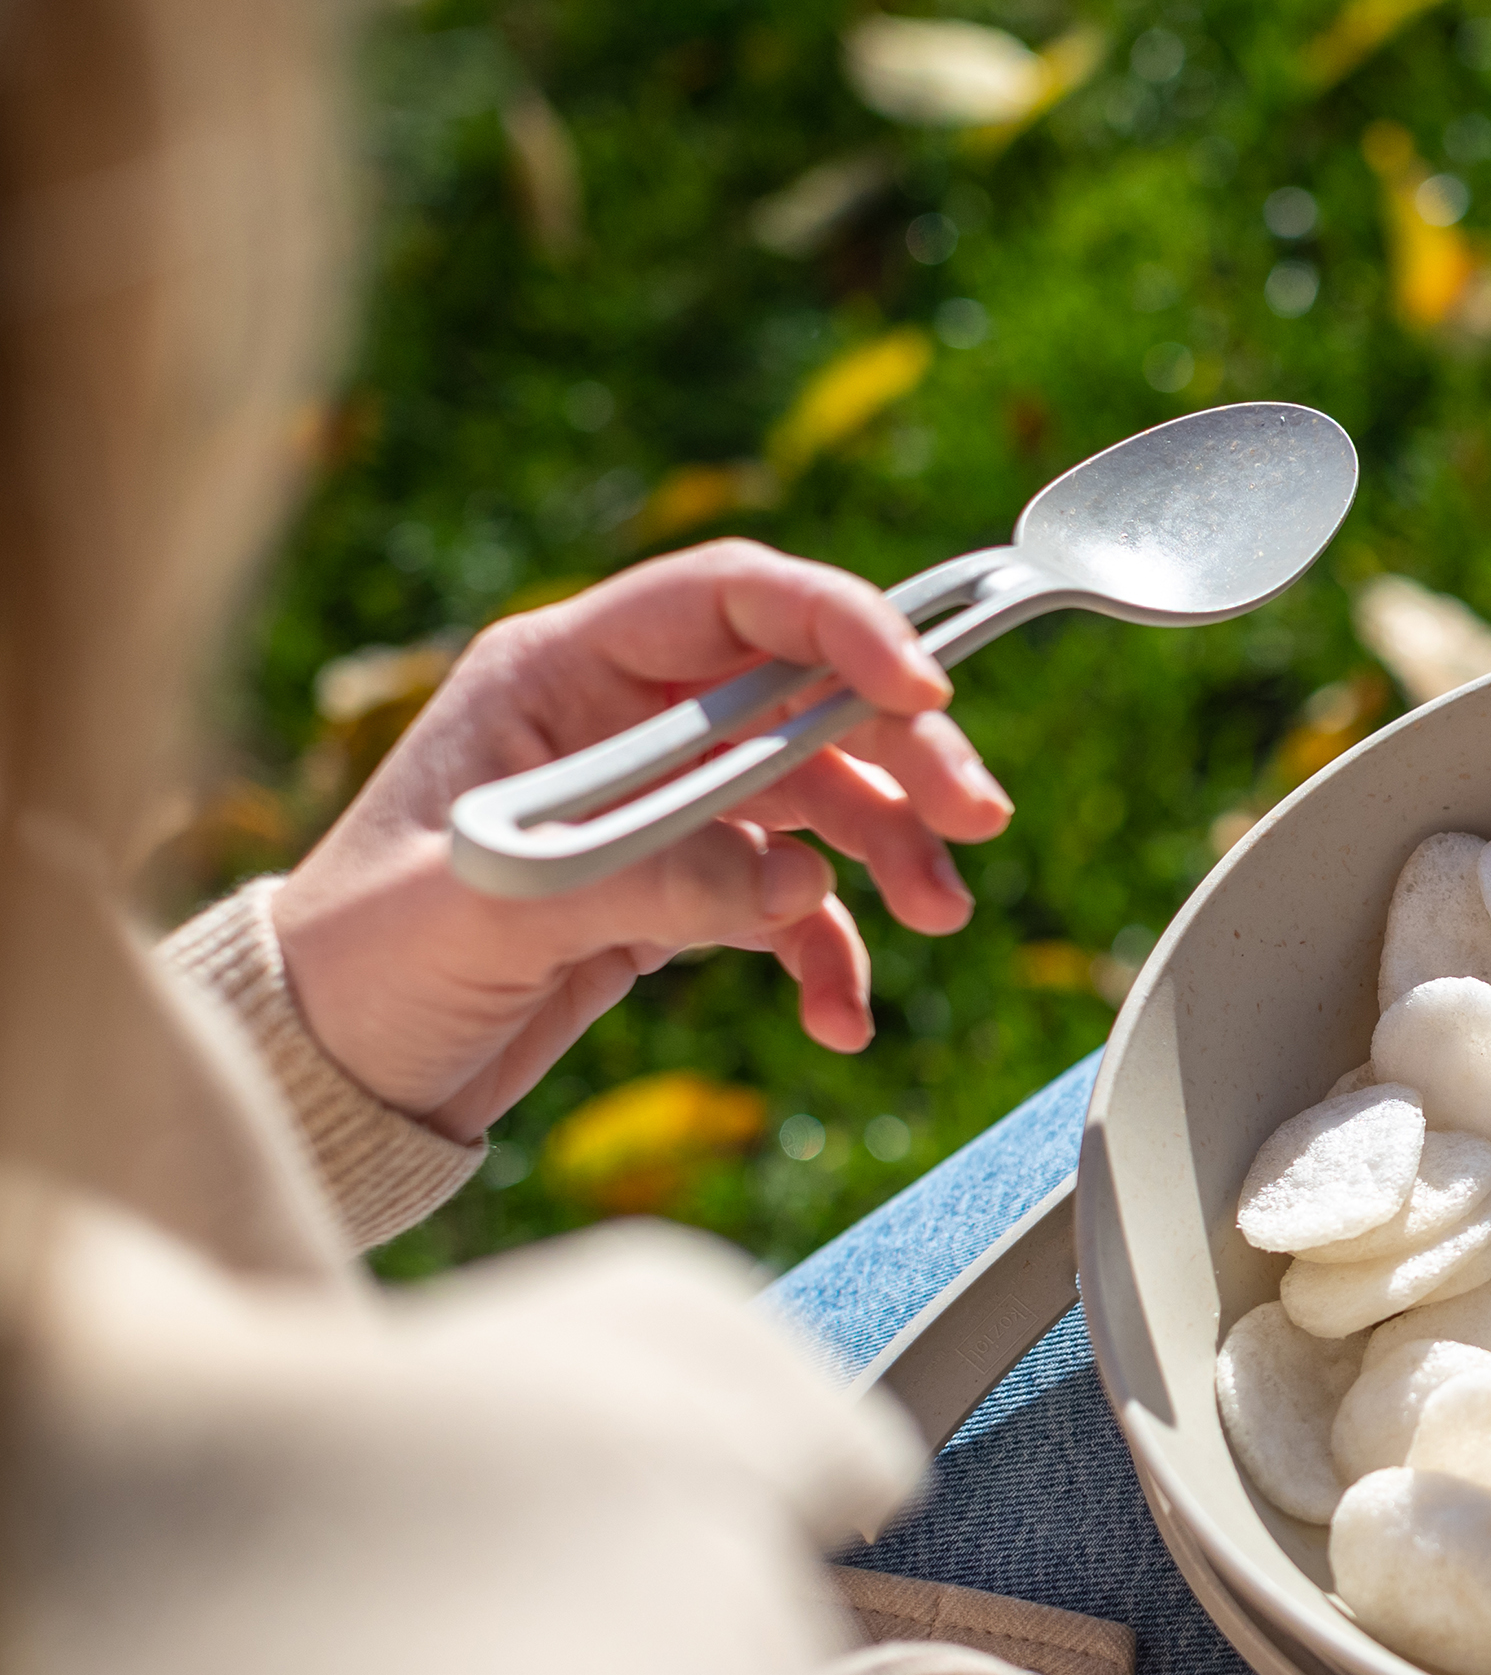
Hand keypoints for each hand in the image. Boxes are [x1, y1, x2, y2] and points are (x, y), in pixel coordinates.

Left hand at [270, 541, 1014, 1140]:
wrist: (334, 1072)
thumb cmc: (362, 968)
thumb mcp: (483, 916)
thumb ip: (640, 884)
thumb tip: (794, 884)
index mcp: (557, 673)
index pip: (728, 602)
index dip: (837, 626)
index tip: (922, 688)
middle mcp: (623, 720)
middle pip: (801, 695)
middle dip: (898, 751)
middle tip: (972, 818)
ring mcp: (657, 801)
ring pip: (819, 793)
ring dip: (890, 851)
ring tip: (935, 915)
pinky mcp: (678, 885)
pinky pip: (792, 900)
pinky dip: (832, 952)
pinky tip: (840, 1017)